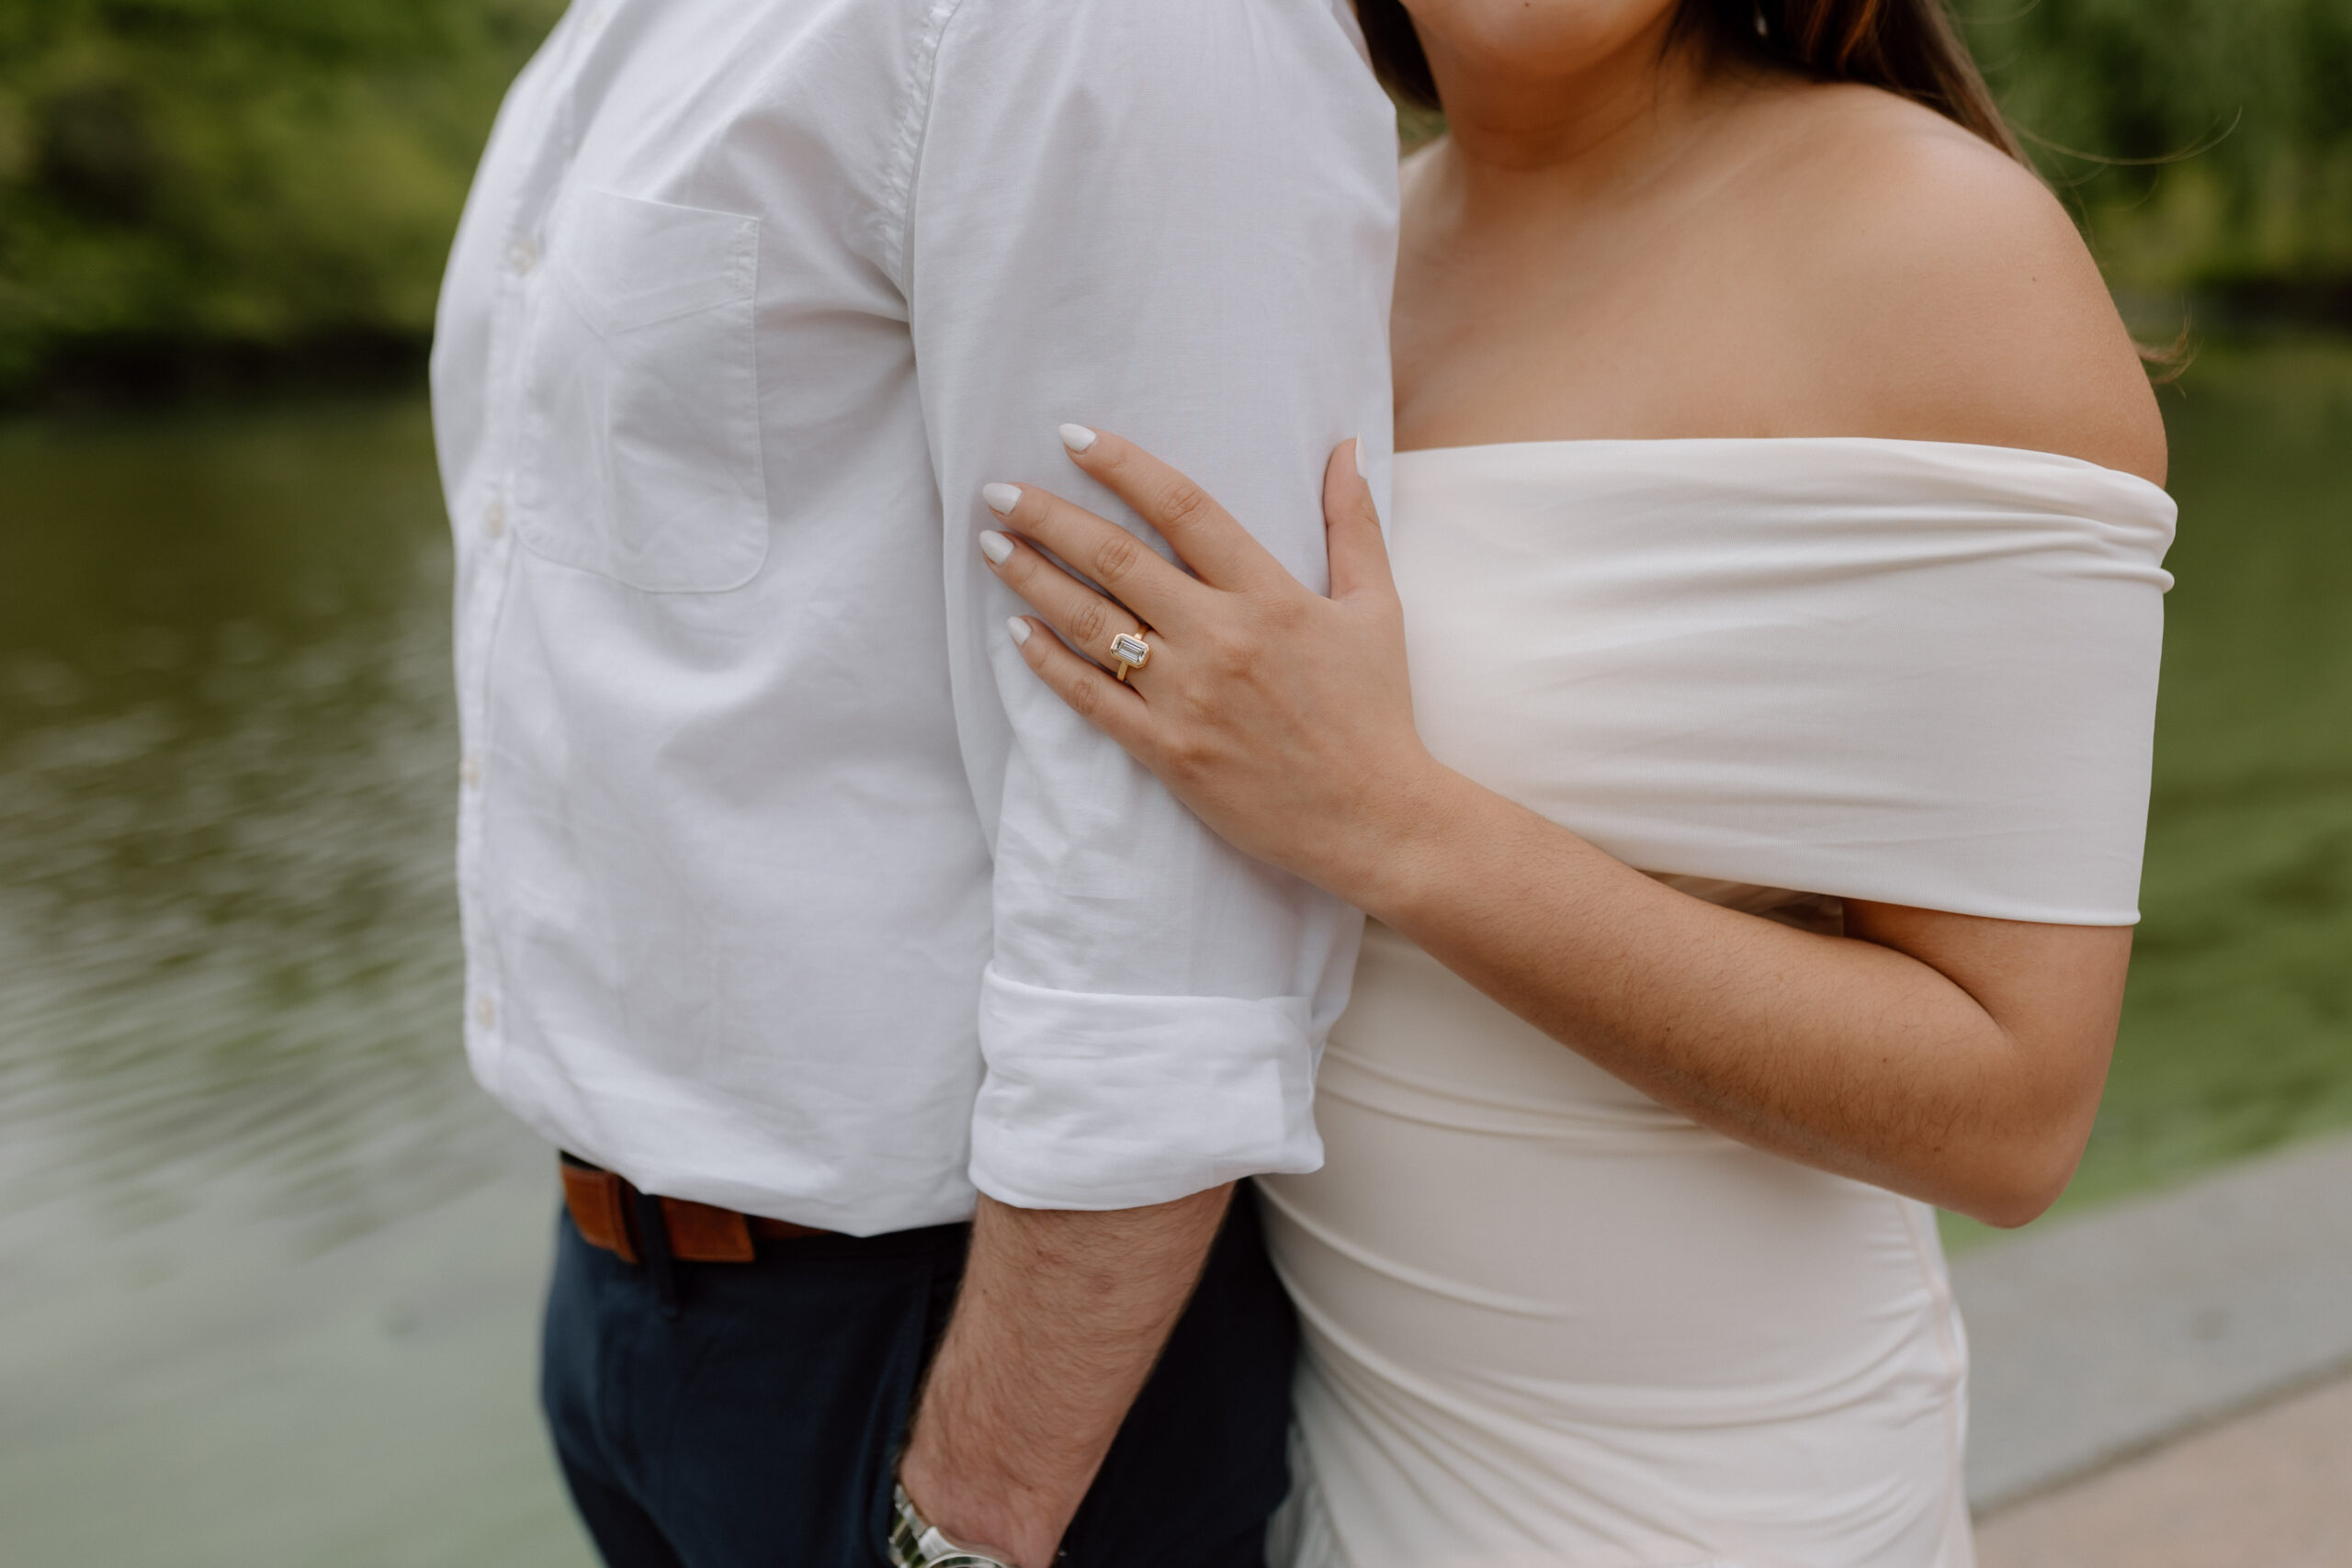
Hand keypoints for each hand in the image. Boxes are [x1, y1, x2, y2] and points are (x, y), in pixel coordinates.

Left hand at [979, 430, 1448, 907]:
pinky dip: (1048, 662)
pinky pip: (1092, 699)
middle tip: (998, 492)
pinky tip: (1016, 632)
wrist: (1371, 819)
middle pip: (1117, 559)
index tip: (1072, 437)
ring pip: (1092, 624)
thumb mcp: (1376, 608)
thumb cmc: (1375, 712)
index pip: (1183, 508)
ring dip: (1033, 580)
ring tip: (992, 547)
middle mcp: (1220, 638)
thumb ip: (1354, 525)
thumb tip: (1346, 446)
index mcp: (1269, 595)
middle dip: (1049, 518)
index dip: (1122, 465)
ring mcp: (1188, 697)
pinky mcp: (1167, 751)